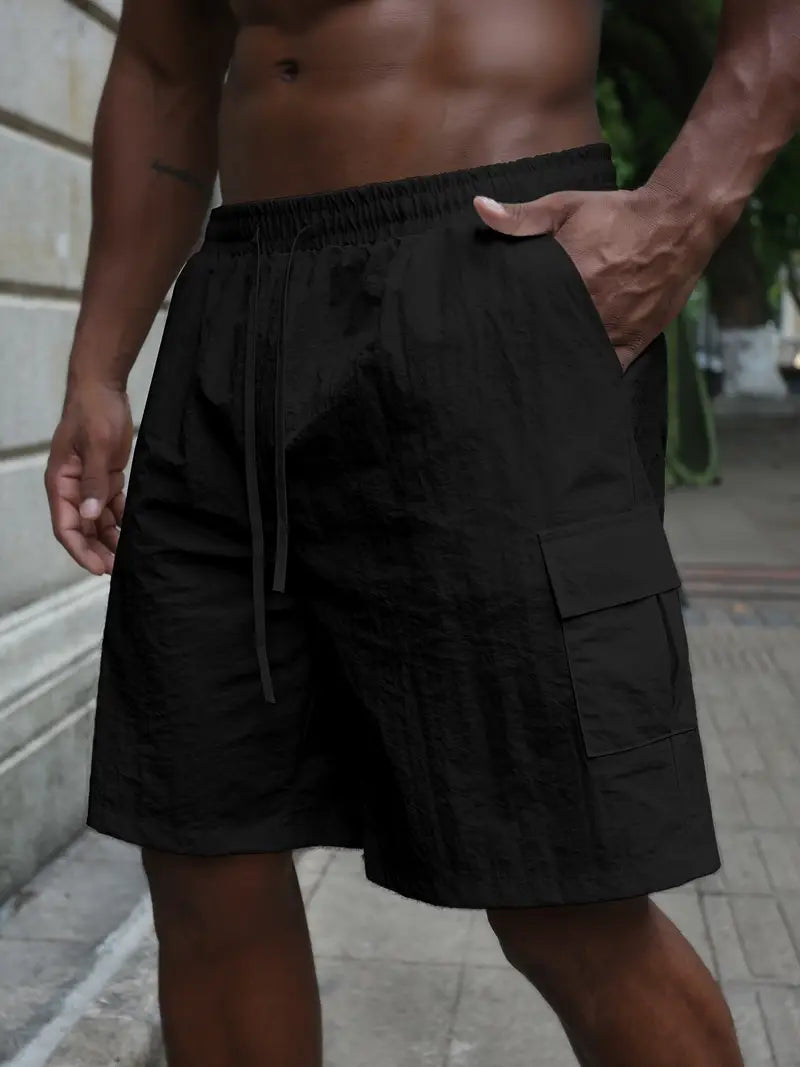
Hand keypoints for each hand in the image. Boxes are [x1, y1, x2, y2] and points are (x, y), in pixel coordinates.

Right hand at [45, 382, 133, 574]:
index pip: (65, 526)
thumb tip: (89, 515)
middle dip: (97, 550)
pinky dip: (120, 520)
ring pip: (97, 520)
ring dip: (110, 539)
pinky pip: (112, 506)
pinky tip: (134, 533)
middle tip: (118, 569)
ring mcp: (88, 483)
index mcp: (61, 482)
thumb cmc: (94, 412)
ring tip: (127, 557)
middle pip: (81, 528)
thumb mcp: (98, 447)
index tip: (98, 567)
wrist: (103, 387)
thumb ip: (94, 482)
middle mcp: (72, 487)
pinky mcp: (106, 476)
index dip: (80, 550)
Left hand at [473, 186, 708, 369]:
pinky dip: (593, 376)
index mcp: (568, 280)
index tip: (496, 336)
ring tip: (538, 377)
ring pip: (577, 359)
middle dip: (533, 349)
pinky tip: (575, 385)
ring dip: (560, 365)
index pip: (527, 316)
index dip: (511, 328)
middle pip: (550, 341)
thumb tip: (479, 207)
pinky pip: (610, 370)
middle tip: (514, 358)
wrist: (677, 221)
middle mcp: (590, 310)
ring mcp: (613, 329)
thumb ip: (521, 216)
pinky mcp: (635, 340)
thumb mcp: (565, 206)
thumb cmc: (616, 214)